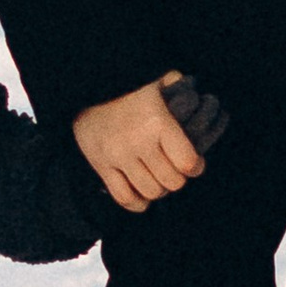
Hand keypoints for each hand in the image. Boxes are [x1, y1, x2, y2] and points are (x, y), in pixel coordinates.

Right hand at [74, 74, 207, 213]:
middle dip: (177, 179)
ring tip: (158, 179)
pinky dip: (136, 202)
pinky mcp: (101, 166)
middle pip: (171, 182)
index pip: (187, 162)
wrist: (88, 90)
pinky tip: (141, 194)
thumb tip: (197, 90)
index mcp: (157, 122)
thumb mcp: (156, 83)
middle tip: (175, 171)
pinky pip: (124, 198)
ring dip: (158, 189)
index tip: (194, 164)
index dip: (195, 167)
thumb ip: (179, 86)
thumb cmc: (131, 90)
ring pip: (150, 192)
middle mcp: (137, 141)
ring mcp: (117, 156)